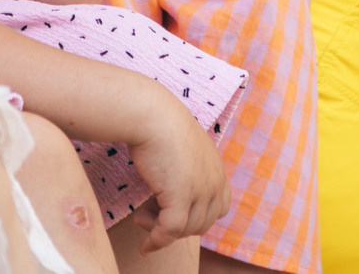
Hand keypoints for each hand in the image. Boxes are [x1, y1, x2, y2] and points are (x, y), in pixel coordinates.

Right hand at [122, 92, 229, 254]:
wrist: (150, 113)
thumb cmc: (159, 125)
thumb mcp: (184, 148)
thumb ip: (188, 168)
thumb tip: (174, 182)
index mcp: (217, 170)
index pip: (218, 209)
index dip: (196, 216)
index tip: (171, 211)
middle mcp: (214, 182)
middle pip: (202, 223)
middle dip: (176, 226)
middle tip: (149, 215)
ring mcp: (200, 190)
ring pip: (185, 230)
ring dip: (162, 230)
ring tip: (140, 218)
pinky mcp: (180, 196)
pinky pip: (169, 230)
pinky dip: (157, 241)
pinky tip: (145, 245)